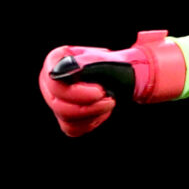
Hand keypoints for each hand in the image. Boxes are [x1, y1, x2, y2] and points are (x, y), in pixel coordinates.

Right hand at [37, 30, 186, 135]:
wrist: (137, 76)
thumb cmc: (126, 65)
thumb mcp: (110, 61)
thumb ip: (87, 63)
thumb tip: (63, 69)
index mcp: (59, 58)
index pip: (52, 80)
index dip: (75, 92)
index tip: (102, 91)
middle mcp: (54, 77)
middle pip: (57, 102)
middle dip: (87, 105)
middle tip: (110, 98)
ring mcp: (60, 97)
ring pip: (64, 117)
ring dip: (91, 115)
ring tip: (109, 102)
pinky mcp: (69, 115)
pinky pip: (70, 129)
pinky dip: (89, 124)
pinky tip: (103, 113)